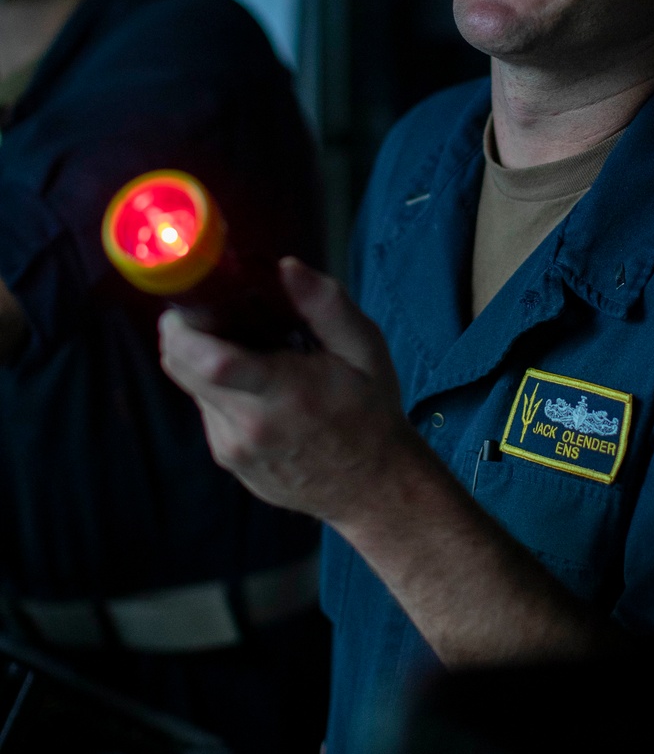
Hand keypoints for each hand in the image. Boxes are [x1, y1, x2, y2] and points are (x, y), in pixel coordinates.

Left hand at [159, 258, 412, 524]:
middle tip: (221, 314)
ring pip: (190, 386)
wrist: (372, 486)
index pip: (209, 360)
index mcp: (286, 393)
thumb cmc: (371, 413)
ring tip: (253, 354)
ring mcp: (232, 448)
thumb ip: (325, 306)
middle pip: (182, 367)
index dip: (184, 324)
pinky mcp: (227, 459)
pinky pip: (206, 410)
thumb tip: (285, 267)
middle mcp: (249, 426)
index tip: (193, 300)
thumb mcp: (365, 350)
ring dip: (206, 361)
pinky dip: (220, 389)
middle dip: (187, 331)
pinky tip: (259, 389)